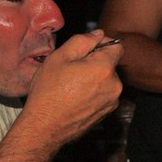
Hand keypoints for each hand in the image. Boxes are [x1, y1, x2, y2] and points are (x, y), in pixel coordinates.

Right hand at [21, 30, 123, 146]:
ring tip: (72, 86)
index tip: (87, 49)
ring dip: (94, 78)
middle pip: (110, 64)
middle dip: (95, 62)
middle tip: (72, 69)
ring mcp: (112, 101)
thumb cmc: (48, 92)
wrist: (45, 127)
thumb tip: (98, 34)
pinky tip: (76, 97)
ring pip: (107, 79)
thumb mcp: (59, 58)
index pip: (117, 46)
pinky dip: (94, 92)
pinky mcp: (107, 112)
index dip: (102, 43)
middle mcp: (115, 85)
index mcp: (104, 69)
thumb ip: (82, 41)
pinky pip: (104, 94)